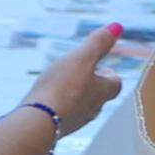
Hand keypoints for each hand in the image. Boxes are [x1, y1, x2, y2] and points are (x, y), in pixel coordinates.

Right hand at [25, 22, 124, 136]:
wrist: (37, 122)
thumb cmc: (62, 88)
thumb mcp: (81, 58)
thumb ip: (98, 43)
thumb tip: (117, 26)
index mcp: (102, 93)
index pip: (115, 83)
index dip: (110, 74)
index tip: (101, 66)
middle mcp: (92, 110)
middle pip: (98, 96)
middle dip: (91, 84)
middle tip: (80, 73)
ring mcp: (74, 121)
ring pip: (80, 106)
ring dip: (73, 95)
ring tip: (61, 85)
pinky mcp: (56, 129)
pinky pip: (61, 115)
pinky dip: (58, 107)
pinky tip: (45, 101)